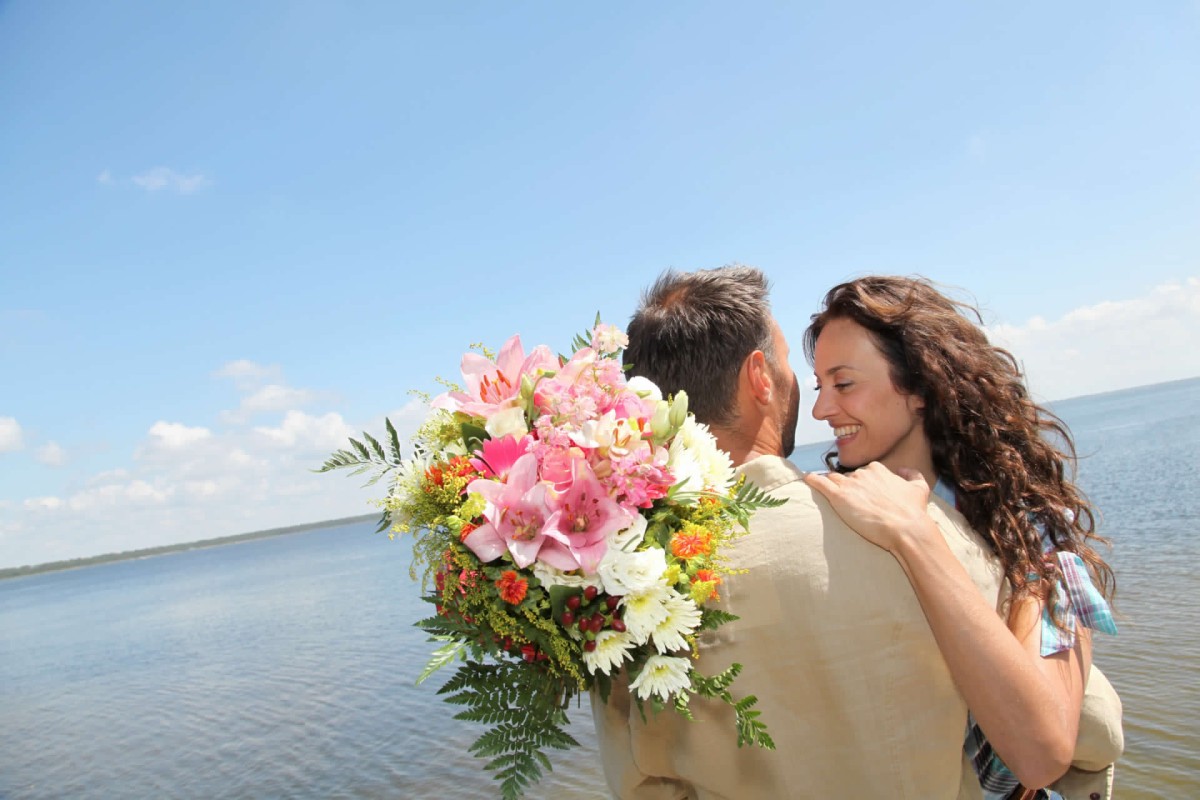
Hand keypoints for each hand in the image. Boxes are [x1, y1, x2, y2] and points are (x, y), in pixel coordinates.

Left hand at [802, 462, 934, 552]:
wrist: (906, 527)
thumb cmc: (913, 511)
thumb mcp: (920, 489)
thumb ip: (913, 475)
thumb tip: (904, 470)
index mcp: (879, 470)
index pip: (864, 471)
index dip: (862, 482)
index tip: (861, 491)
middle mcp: (863, 473)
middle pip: (848, 476)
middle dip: (847, 486)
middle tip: (848, 499)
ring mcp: (850, 484)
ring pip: (834, 479)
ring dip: (830, 483)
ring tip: (823, 488)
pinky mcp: (839, 496)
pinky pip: (820, 483)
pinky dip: (812, 480)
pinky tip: (807, 479)